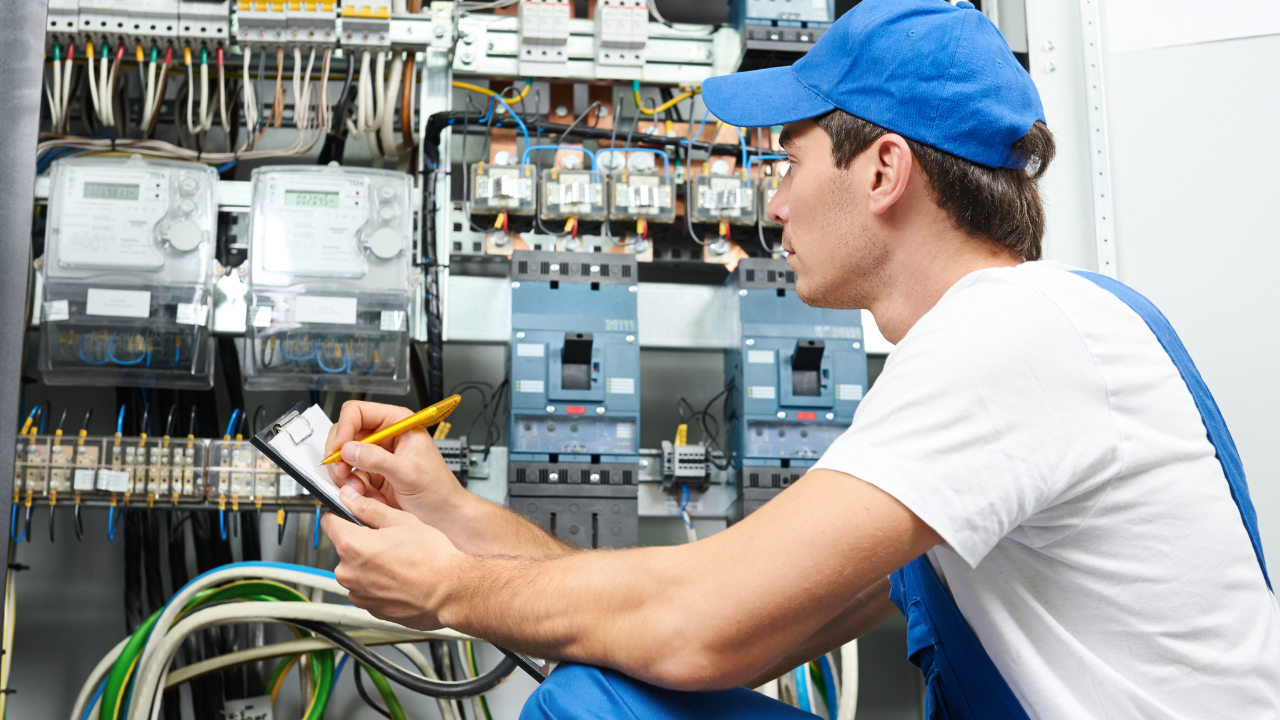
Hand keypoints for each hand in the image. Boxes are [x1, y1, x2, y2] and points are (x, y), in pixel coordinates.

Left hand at [323, 481, 463, 630]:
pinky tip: (401, 577)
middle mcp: (348, 573)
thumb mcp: (402, 521)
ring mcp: (359, 594)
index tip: (351, 514)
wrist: (450, 592)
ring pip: (357, 571)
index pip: (329, 522)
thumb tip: (352, 499)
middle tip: (390, 539)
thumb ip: (369, 508)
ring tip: (399, 561)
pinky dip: (380, 583)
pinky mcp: (371, 609)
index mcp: (352, 546)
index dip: (342, 514)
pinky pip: (368, 590)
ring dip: (371, 565)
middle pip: (345, 548)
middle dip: (362, 542)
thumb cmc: (431, 559)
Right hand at [324, 400, 470, 526]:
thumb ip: (378, 460)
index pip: (358, 412)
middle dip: (340, 455)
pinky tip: (367, 497)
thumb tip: (350, 450)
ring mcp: (375, 457)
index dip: (344, 427)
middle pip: (344, 434)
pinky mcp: (370, 476)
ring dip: (346, 477)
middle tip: (343, 472)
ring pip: (342, 458)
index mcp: (398, 424)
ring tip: (360, 490)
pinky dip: (352, 489)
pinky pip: (348, 478)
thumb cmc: (438, 491)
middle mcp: (384, 437)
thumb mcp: (409, 473)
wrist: (443, 517)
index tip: (340, 449)